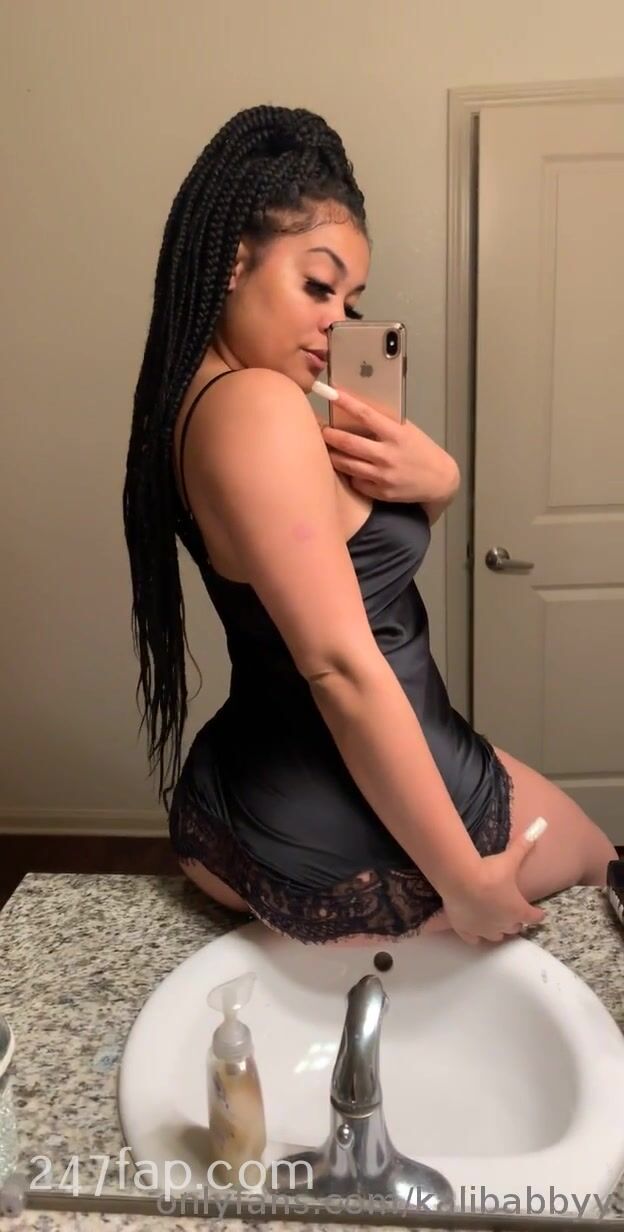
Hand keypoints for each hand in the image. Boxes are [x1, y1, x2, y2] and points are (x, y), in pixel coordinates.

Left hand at [319, 387, 457, 503]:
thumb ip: (385, 423)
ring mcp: (383, 476)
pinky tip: (348, 469)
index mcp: (396, 434)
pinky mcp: (381, 492)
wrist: (439, 480)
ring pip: (346, 465)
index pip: (366, 415)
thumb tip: (357, 410)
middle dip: (330, 435)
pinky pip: (356, 482)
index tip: (331, 392)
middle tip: (320, 430)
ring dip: (333, 455)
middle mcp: (387, 455)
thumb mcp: (407, 431)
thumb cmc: (421, 450)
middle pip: (349, 443)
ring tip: (326, 449)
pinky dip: (350, 474)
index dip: (346, 403)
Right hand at [440, 826, 546, 944]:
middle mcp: (504, 924)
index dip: (537, 914)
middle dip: (516, 921)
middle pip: (515, 928)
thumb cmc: (490, 873)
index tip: (539, 913)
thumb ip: (525, 844)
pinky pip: (474, 940)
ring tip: (495, 923)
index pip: (534, 917)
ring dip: (498, 930)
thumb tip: (542, 824)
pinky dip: (476, 936)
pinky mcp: (467, 931)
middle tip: (513, 913)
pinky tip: (475, 933)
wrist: (462, 882)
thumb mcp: (510, 858)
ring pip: (496, 936)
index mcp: (518, 909)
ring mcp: (485, 930)